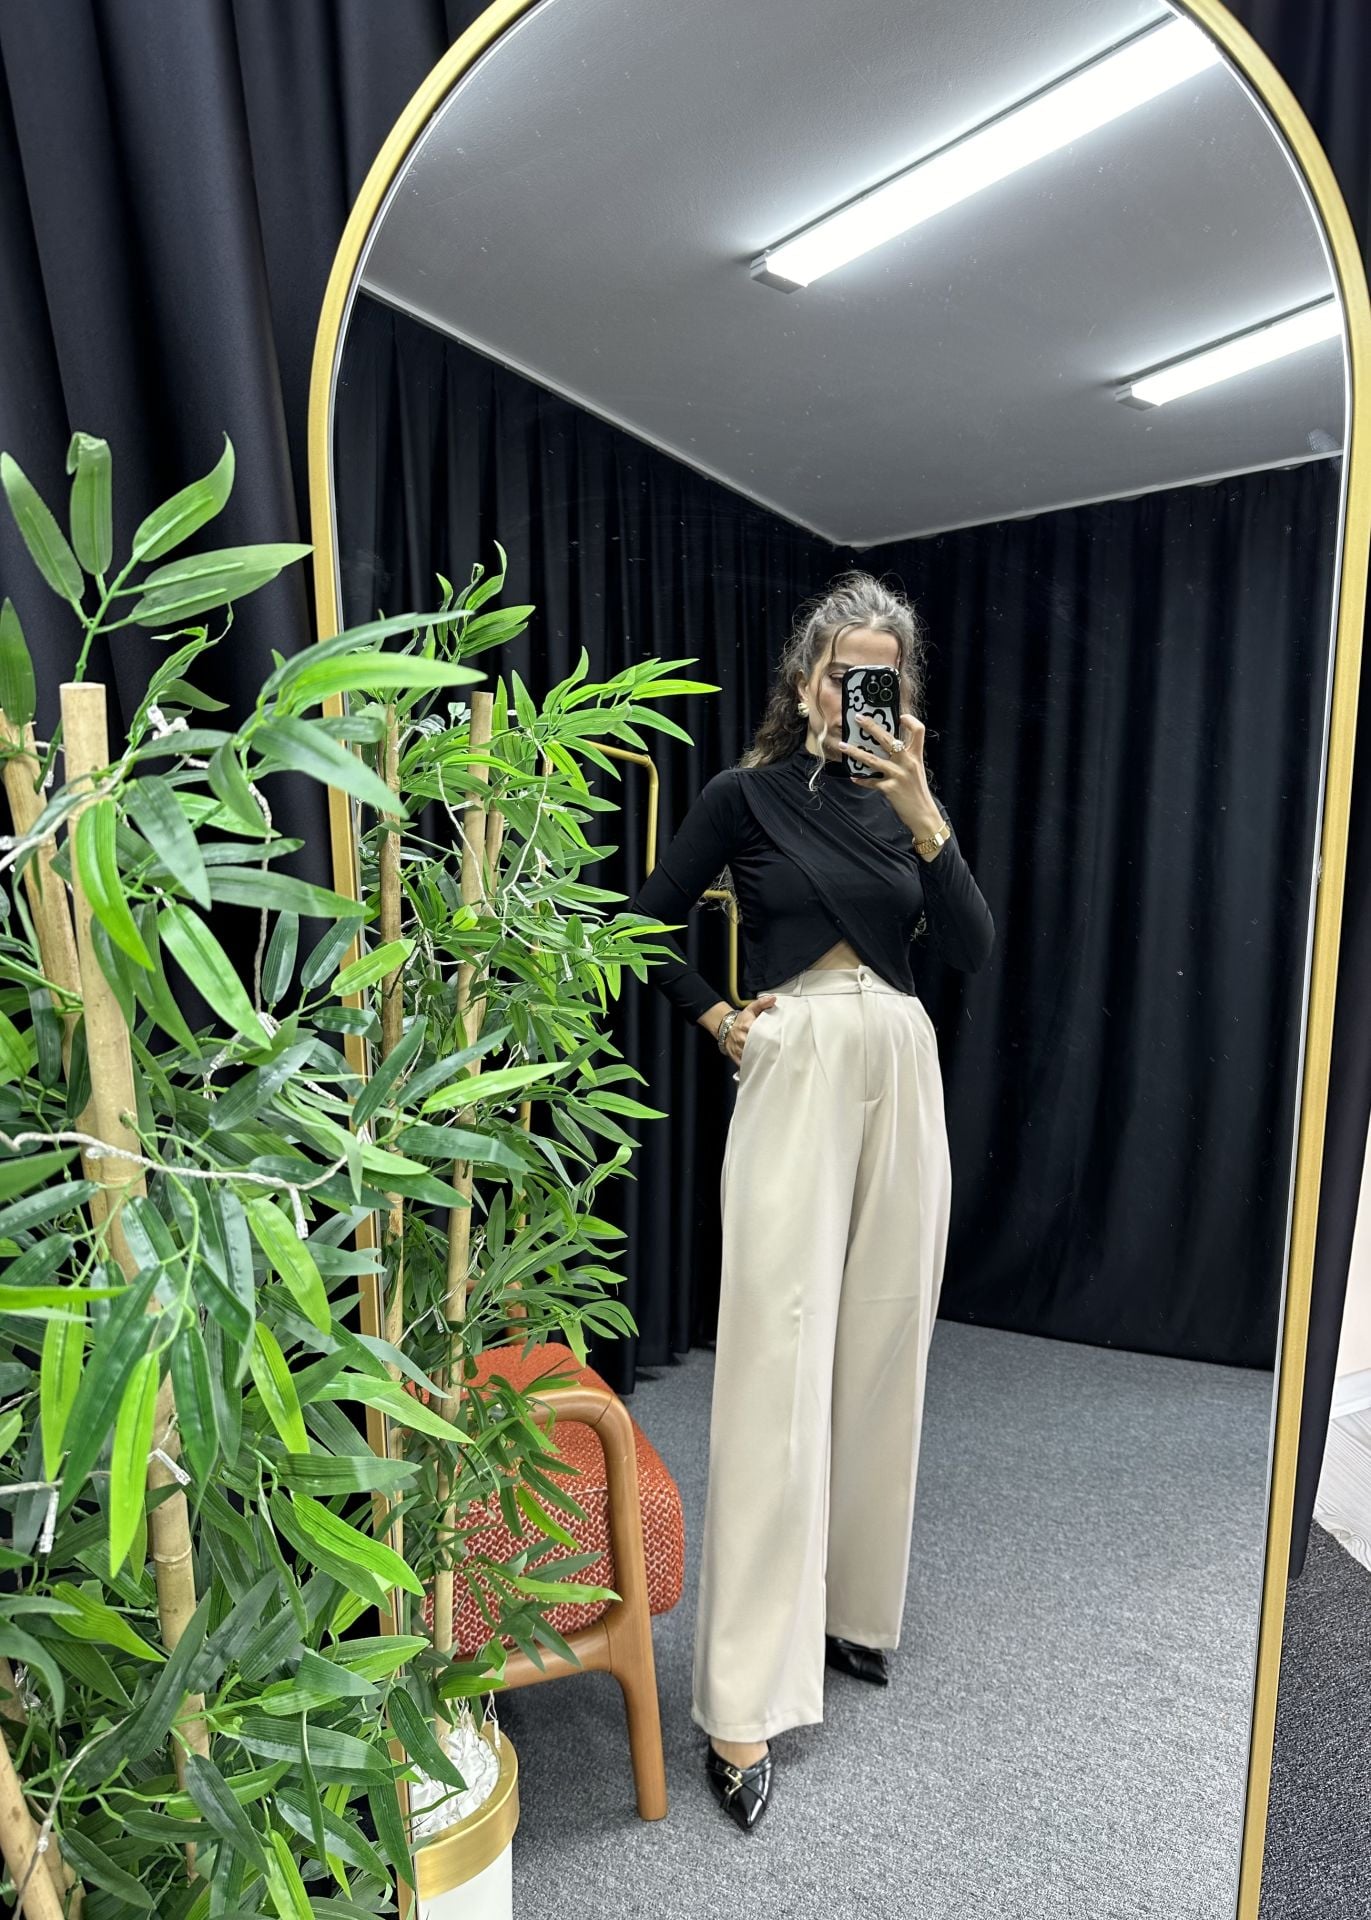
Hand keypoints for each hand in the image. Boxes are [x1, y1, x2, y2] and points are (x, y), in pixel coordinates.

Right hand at [724, 994, 777, 1064]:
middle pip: (758, 1047)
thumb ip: (762, 1003)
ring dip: (762, 1060)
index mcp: (747, 1026)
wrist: (725, 1029)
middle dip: (768, 1051)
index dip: (770, 1038)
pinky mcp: (737, 1059)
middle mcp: (743, 1039)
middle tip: (781, 1054)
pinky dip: (754, 1067)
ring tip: (774, 1062)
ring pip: (752, 1058)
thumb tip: (773, 999)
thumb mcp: (750, 1009)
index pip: (760, 1033)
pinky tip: (764, 1068)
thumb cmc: (741, 1020)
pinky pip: (746, 1065)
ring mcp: (739, 1050)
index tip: (780, 1041)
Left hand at [837, 711, 944, 838]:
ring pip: (872, 760)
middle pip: (888, 739)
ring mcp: (898, 775)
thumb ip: (904, 759)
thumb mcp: (916, 771)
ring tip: (843, 746)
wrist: (923, 814)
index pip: (919, 731)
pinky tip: (854, 777)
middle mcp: (907, 763)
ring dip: (855, 752)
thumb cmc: (917, 792)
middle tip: (859, 718)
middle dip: (872, 727)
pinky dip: (861, 779)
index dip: (911, 720)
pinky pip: (870, 782)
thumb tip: (885, 749)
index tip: (900, 716)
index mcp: (916, 756)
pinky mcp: (889, 789)